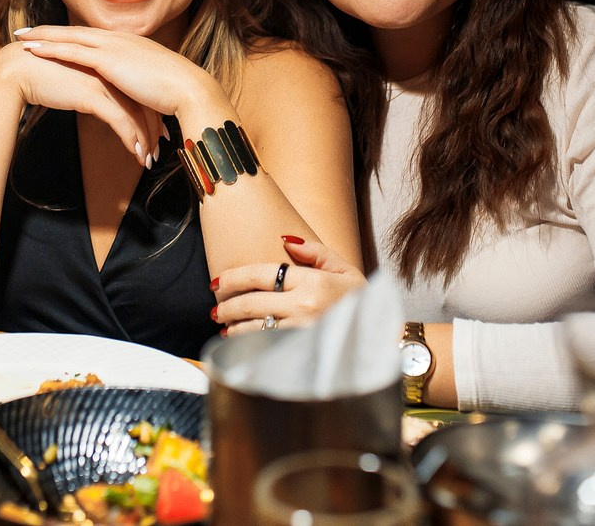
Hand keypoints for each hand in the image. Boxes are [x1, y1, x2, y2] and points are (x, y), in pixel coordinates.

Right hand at [0, 40, 164, 165]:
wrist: (20, 70)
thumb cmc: (44, 76)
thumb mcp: (77, 81)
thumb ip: (94, 89)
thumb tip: (103, 106)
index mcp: (110, 66)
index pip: (139, 93)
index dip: (151, 115)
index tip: (158, 134)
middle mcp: (111, 72)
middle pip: (143, 104)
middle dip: (153, 131)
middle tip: (157, 152)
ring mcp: (103, 82)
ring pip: (135, 114)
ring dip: (144, 141)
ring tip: (147, 160)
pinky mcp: (93, 94)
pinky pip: (120, 120)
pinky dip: (130, 138)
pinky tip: (134, 153)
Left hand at [14, 25, 228, 126]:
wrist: (188, 88)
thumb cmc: (175, 91)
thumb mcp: (152, 82)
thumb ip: (136, 82)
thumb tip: (129, 93)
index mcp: (129, 43)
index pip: (91, 36)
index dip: (68, 35)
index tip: (50, 35)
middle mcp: (118, 38)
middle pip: (75, 31)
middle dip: (48, 31)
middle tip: (25, 31)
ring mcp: (113, 46)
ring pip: (69, 37)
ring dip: (42, 37)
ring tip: (20, 37)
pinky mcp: (108, 60)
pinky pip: (72, 51)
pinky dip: (51, 48)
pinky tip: (33, 49)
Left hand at [212, 237, 366, 335]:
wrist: (380, 339)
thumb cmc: (359, 302)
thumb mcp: (345, 270)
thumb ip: (316, 252)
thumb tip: (284, 240)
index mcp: (314, 282)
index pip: (261, 274)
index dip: (233, 278)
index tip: (216, 283)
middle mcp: (305, 308)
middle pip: (251, 303)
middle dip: (225, 305)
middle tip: (214, 308)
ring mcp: (302, 334)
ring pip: (253, 329)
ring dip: (232, 327)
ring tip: (224, 324)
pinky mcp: (300, 355)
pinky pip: (264, 349)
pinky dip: (246, 345)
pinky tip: (238, 342)